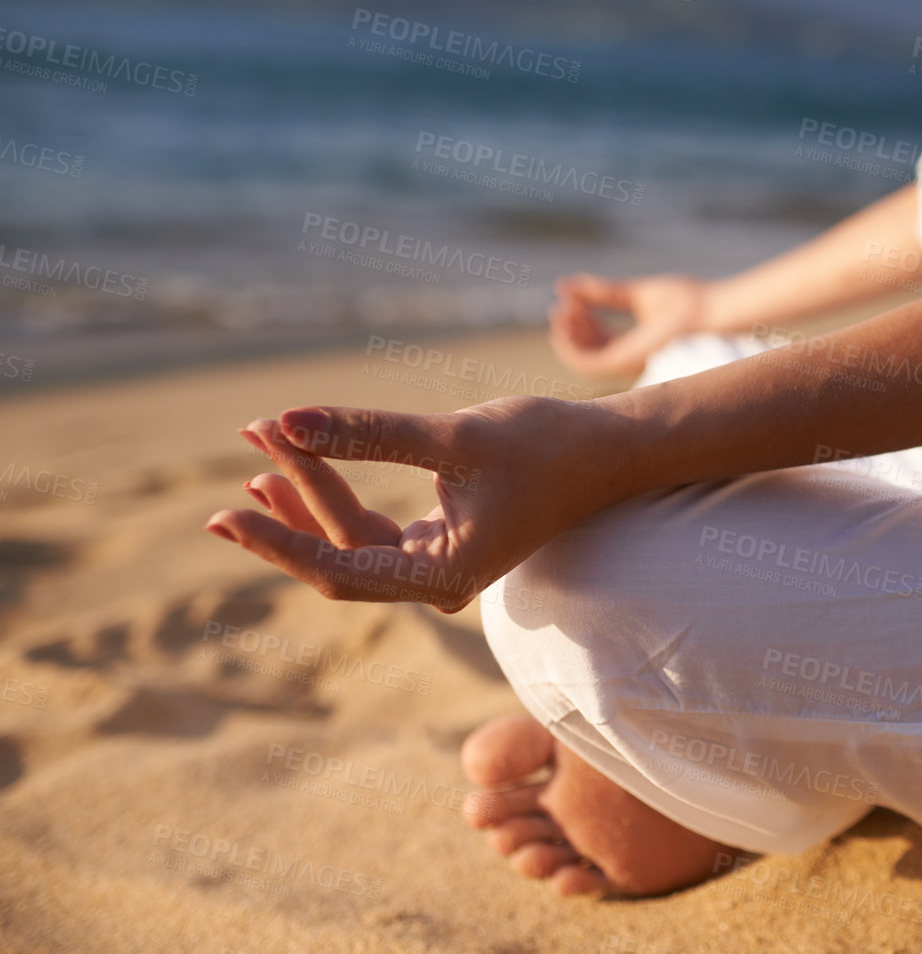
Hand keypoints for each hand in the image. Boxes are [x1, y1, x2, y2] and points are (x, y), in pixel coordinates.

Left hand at [204, 397, 634, 611]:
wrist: (612, 450)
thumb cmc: (547, 444)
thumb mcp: (454, 436)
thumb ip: (368, 434)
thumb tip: (285, 421)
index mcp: (443, 575)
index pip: (337, 572)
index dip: (277, 542)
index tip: (226, 512)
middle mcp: (434, 581)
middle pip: (336, 554)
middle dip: (288, 504)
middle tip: (248, 446)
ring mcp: (437, 563)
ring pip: (349, 539)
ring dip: (307, 495)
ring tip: (260, 450)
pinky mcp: (441, 539)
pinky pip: (370, 527)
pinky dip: (335, 493)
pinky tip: (299, 461)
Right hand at [548, 273, 708, 379]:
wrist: (714, 312)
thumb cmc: (689, 301)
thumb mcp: (638, 292)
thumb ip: (605, 293)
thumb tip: (569, 284)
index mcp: (638, 343)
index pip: (600, 336)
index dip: (582, 315)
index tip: (569, 293)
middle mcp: (632, 357)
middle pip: (591, 346)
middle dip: (572, 325)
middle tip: (561, 302)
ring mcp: (629, 363)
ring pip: (585, 360)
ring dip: (567, 338)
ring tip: (559, 312)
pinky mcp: (627, 363)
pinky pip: (588, 364)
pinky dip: (571, 349)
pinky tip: (563, 327)